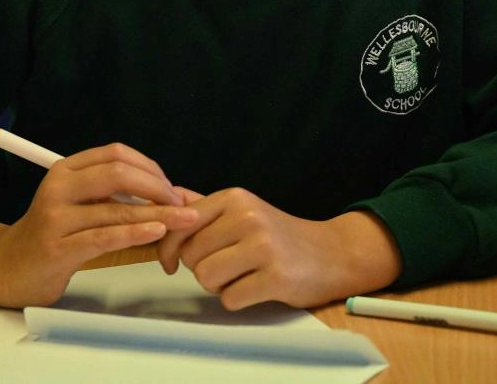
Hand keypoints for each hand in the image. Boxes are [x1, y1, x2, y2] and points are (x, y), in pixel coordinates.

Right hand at [0, 143, 198, 305]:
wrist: (9, 269)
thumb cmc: (53, 235)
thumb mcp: (76, 203)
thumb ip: (109, 193)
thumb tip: (164, 191)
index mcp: (65, 170)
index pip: (114, 154)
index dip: (148, 166)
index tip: (169, 184)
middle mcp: (58, 188)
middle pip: (117, 174)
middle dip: (156, 186)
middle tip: (180, 202)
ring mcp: (56, 218)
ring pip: (116, 209)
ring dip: (156, 213)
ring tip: (183, 219)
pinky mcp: (58, 248)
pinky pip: (104, 237)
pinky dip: (135, 233)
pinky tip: (156, 233)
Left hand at [155, 188, 400, 309]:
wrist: (331, 254)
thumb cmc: (279, 236)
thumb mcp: (244, 210)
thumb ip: (204, 205)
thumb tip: (165, 195)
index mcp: (235, 198)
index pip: (180, 223)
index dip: (168, 248)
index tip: (171, 261)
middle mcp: (248, 216)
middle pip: (191, 255)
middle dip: (201, 268)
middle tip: (226, 267)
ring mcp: (263, 246)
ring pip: (206, 278)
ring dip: (218, 286)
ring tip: (241, 276)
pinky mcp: (275, 276)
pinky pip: (230, 298)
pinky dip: (238, 299)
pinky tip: (256, 288)